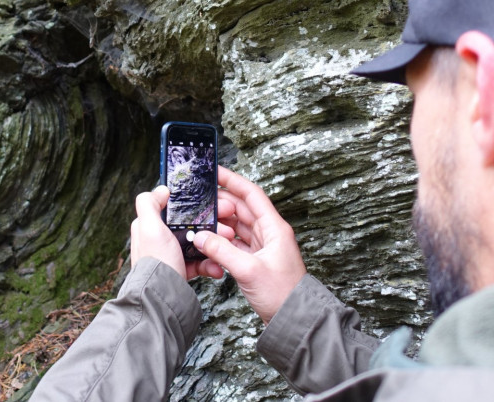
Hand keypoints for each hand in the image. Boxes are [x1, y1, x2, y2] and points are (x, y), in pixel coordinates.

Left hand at [130, 186, 226, 280]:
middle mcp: (159, 239)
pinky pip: (199, 263)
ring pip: (197, 243)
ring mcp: (171, 255)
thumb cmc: (156, 262)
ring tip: (226, 244)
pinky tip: (217, 266)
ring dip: (214, 244)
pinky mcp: (181, 270)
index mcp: (150, 226)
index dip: (194, 206)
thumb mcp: (149, 228)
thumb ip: (149, 203)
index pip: (174, 209)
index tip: (212, 205)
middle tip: (226, 226)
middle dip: (210, 225)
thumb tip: (161, 189)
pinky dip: (210, 264)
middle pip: (189, 225)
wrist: (163, 297)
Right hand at [192, 166, 305, 323]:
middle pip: (242, 209)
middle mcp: (269, 234)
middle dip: (221, 203)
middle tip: (199, 200)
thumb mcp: (248, 270)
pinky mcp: (256, 260)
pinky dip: (222, 242)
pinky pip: (235, 243)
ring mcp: (262, 247)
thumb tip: (201, 236)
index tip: (215, 172)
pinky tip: (208, 242)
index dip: (233, 181)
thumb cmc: (283, 295)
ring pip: (237, 227)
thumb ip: (222, 251)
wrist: (294, 320)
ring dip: (220, 224)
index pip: (252, 195)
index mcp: (274, 228)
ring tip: (200, 220)